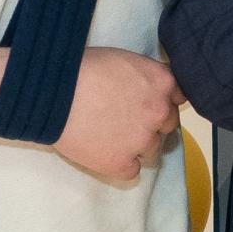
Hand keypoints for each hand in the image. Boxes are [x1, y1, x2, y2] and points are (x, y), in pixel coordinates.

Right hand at [53, 46, 183, 180]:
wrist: (54, 93)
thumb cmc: (85, 68)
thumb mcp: (126, 60)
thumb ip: (147, 78)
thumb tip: (151, 90)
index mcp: (163, 83)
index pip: (178, 99)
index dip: (162, 102)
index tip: (146, 104)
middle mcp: (160, 112)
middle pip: (168, 126)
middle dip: (151, 124)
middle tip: (125, 121)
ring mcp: (143, 140)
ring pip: (152, 151)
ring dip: (137, 146)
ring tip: (110, 137)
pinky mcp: (122, 164)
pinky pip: (133, 171)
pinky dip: (121, 164)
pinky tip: (104, 152)